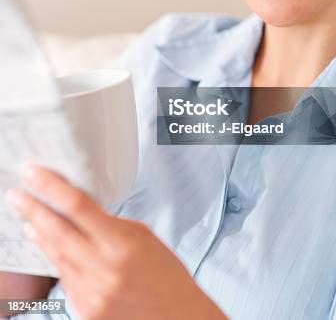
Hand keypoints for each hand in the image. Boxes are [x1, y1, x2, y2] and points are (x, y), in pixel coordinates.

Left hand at [5, 165, 226, 319]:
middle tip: (15, 194)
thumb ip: (109, 222)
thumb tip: (78, 208)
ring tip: (27, 218)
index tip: (33, 173)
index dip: (50, 187)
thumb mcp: (142, 236)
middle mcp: (103, 270)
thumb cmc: (166, 275)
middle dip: (32, 209)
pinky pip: (64, 277)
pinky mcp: (85, 311)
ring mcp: (91, 294)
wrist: (178, 318)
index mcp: (122, 245)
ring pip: (56, 255)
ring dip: (40, 234)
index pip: (77, 206)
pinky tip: (48, 246)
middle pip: (57, 231)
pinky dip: (55, 258)